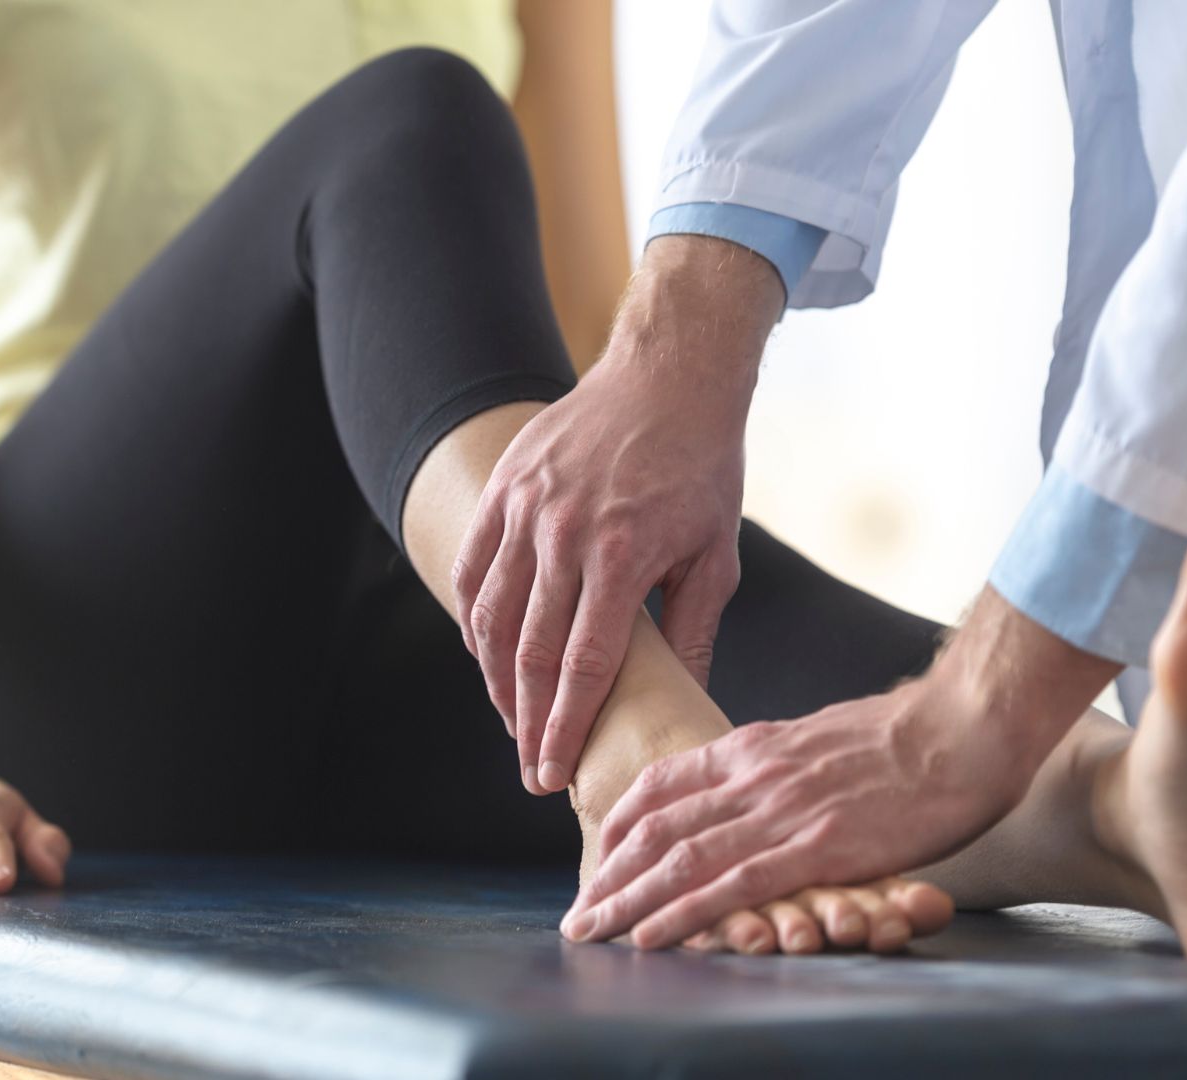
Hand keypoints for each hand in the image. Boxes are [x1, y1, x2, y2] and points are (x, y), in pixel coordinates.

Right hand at [452, 235, 782, 794]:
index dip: (564, 728)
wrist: (667, 377)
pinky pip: (471, 571)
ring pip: (489, 617)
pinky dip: (473, 621)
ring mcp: (524, 510)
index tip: (555, 775)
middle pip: (528, 653)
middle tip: (532, 770)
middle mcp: (563, 535)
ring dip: (495, 680)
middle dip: (526, 723)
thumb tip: (688, 703)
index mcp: (622, 556)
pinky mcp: (501, 490)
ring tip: (512, 721)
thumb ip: (695, 632)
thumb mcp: (715, 555)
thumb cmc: (701, 469)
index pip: (582, 666)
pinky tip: (487, 655)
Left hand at [561, 588, 1121, 947]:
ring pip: (679, 858)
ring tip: (591, 931)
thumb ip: (785, 763)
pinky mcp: (815, 847)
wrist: (965, 725)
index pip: (665, 781)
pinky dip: (682, 913)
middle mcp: (754, 775)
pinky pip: (731, 885)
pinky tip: (651, 936)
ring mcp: (781, 811)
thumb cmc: (912, 734)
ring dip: (627, 900)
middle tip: (577, 912)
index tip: (599, 851)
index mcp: (757, 745)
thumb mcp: (825, 736)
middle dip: (608, 873)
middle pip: (657, 826)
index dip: (623, 821)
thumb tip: (763, 783)